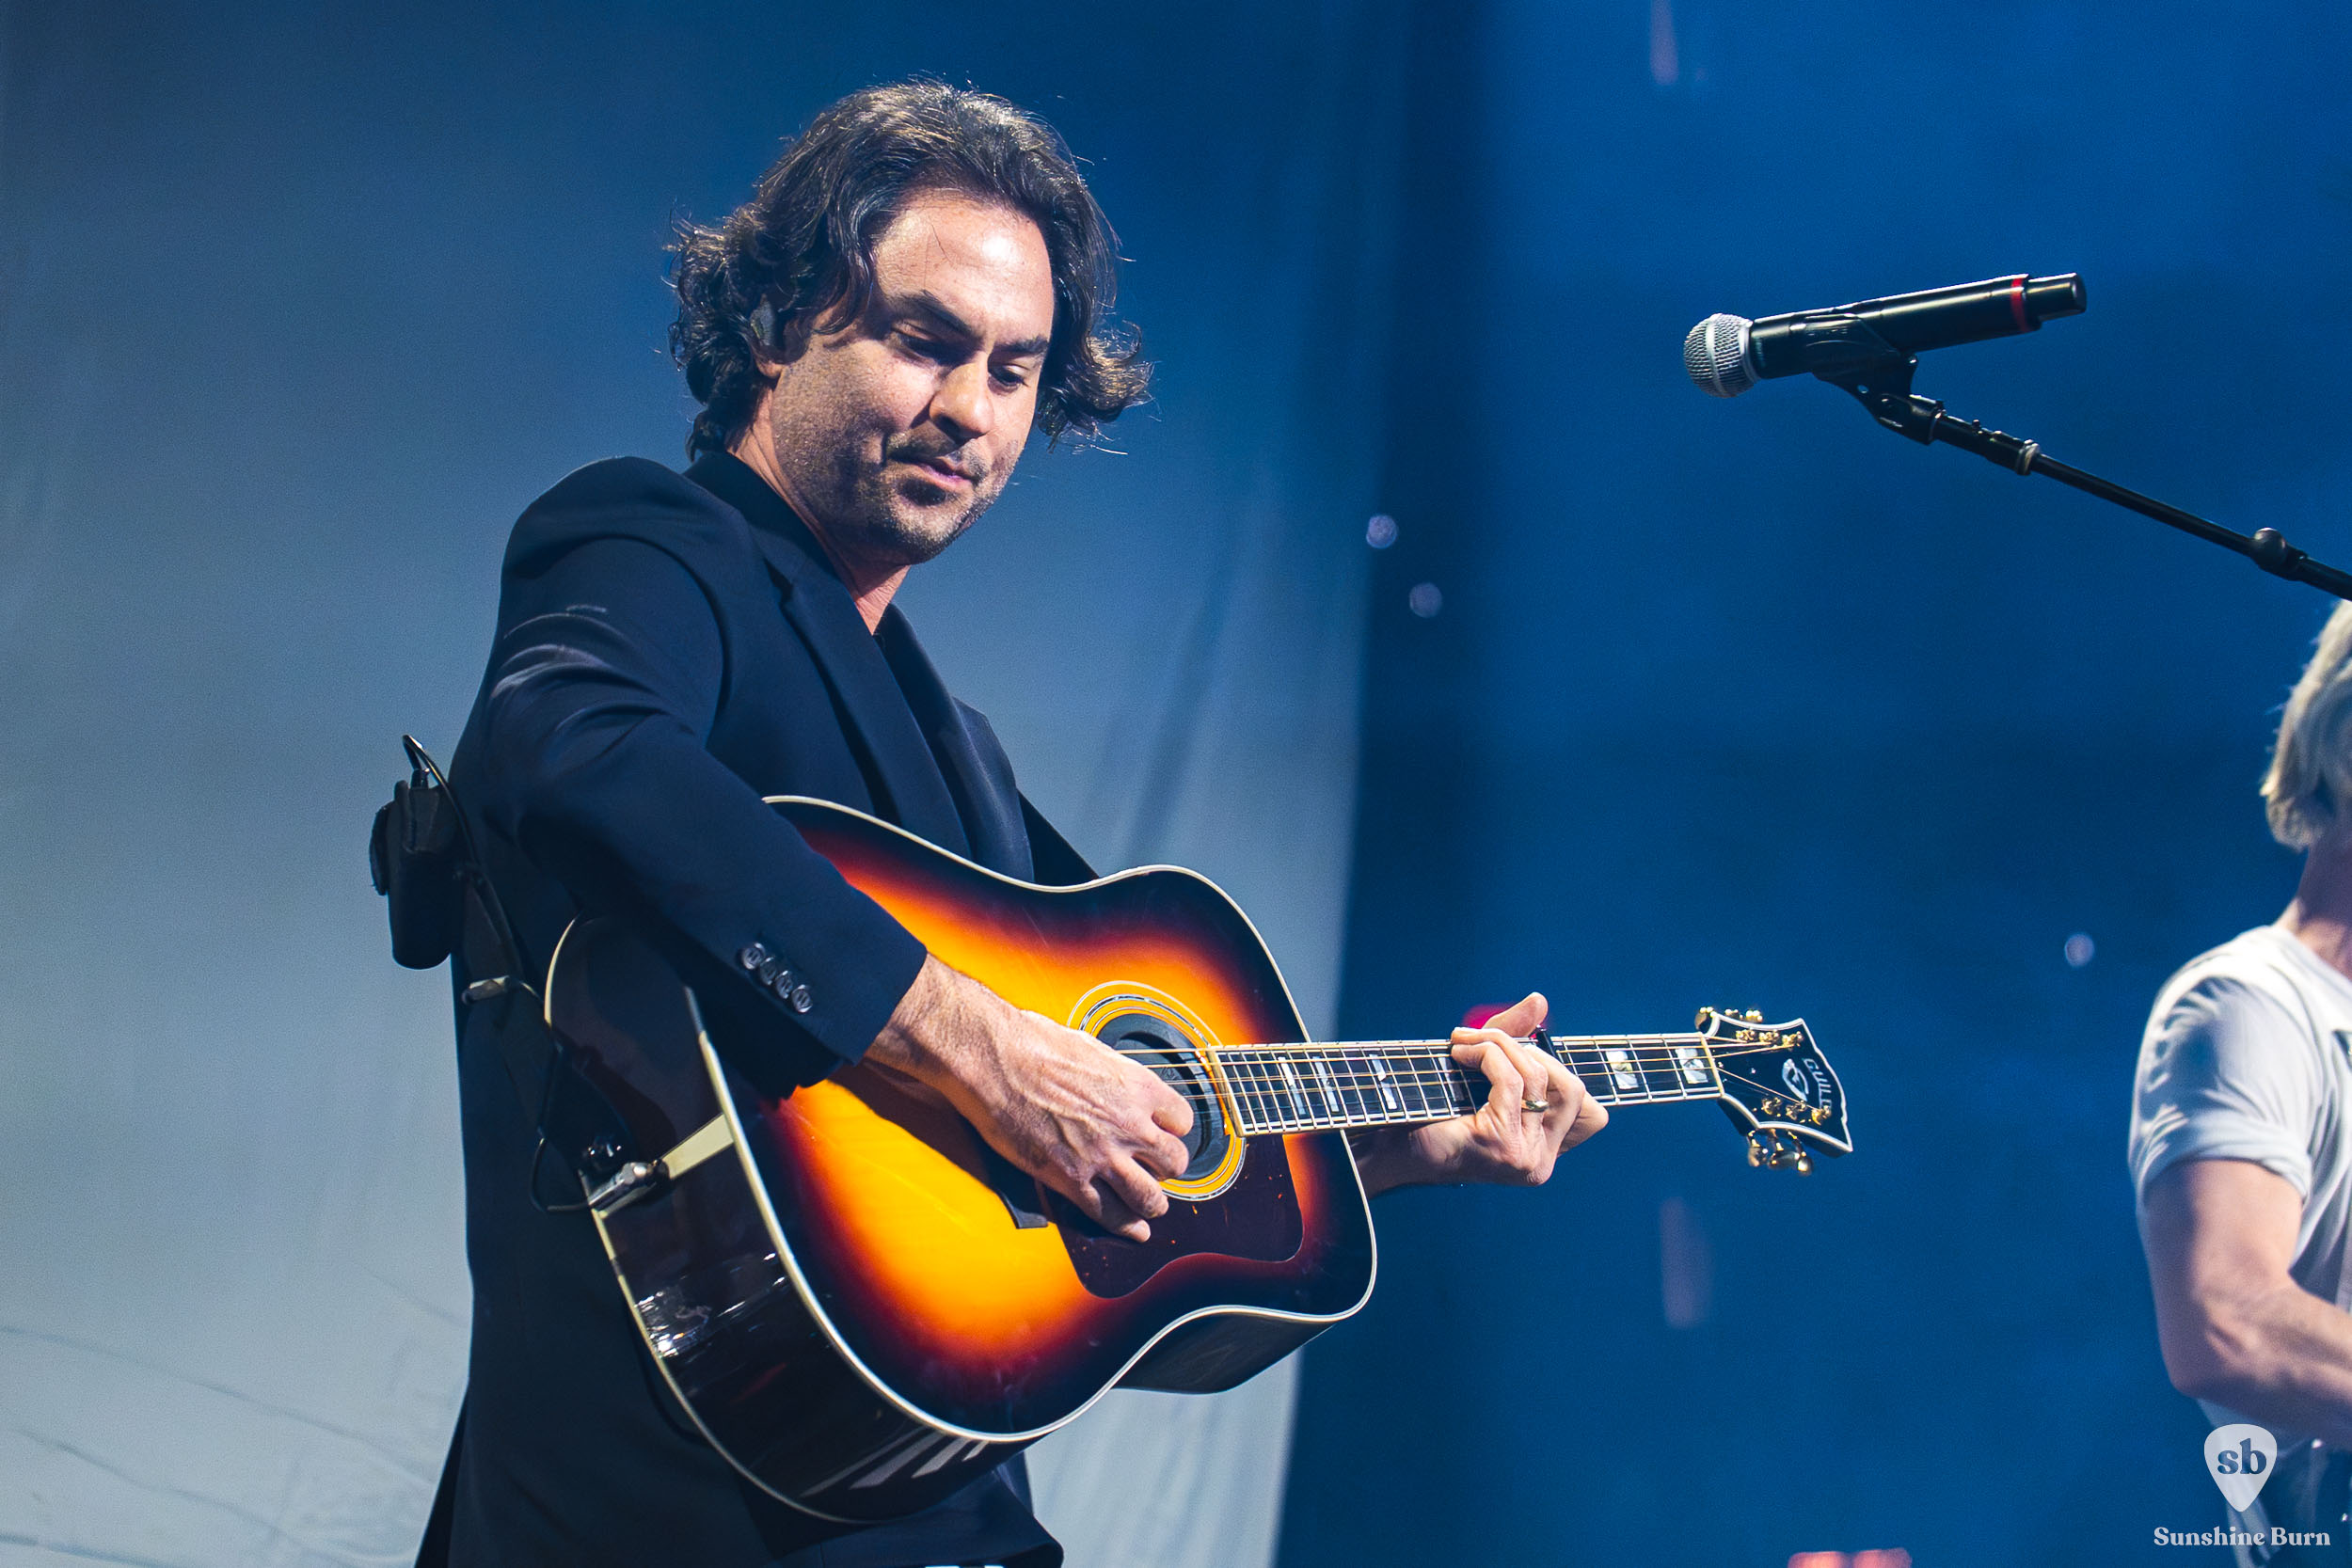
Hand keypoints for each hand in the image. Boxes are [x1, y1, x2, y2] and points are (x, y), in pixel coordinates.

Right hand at [866, 956, 1194, 1239]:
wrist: (996, 1061)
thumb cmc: (1035, 1044)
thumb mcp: (1092, 1050)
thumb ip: (1114, 1076)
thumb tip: (1114, 1083)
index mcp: (1139, 1087)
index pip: (1183, 1120)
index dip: (1171, 1129)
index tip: (1161, 1132)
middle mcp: (1130, 1125)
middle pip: (1175, 1162)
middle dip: (1166, 1168)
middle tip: (1153, 1168)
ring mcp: (1103, 1156)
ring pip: (1151, 1199)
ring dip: (1152, 1203)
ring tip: (1148, 1204)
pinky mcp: (1072, 1180)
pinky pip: (1112, 1216)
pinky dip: (1127, 1227)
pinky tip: (1134, 1231)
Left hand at [1347, 992, 1605, 1196]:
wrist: (1384, 1141)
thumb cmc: (1429, 1107)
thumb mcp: (1481, 1066)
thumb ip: (1514, 1035)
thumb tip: (1540, 1000)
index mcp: (1544, 1151)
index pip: (1592, 1113)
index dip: (1559, 1071)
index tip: (1515, 1053)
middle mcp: (1541, 1162)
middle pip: (1571, 1089)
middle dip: (1527, 1050)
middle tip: (1482, 1039)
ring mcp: (1526, 1159)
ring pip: (1539, 1078)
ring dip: (1500, 1046)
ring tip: (1465, 1043)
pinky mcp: (1503, 1148)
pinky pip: (1511, 1082)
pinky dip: (1485, 1056)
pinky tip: (1458, 1053)